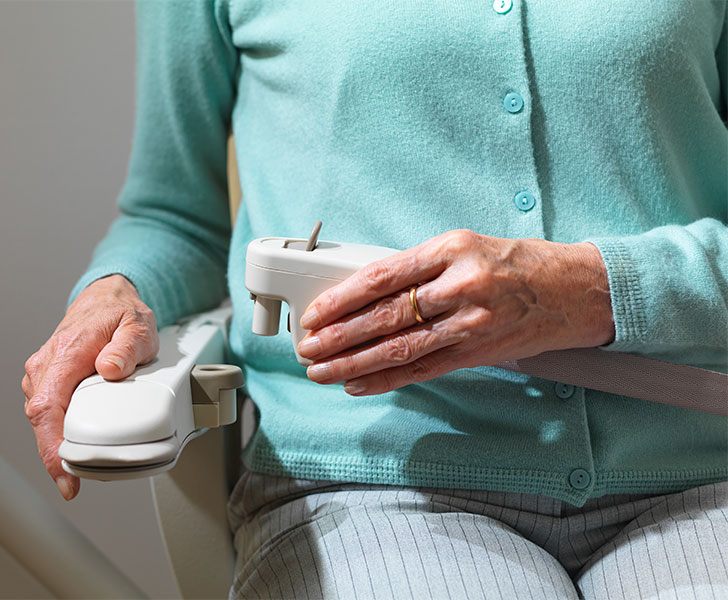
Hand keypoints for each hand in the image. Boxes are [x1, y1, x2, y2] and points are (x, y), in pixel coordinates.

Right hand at [22, 275, 157, 499]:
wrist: (105, 299)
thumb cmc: (120, 313)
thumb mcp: (138, 326)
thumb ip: (127, 348)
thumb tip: (110, 368)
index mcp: (67, 352)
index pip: (48, 407)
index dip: (51, 446)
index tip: (63, 473)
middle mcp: (47, 363)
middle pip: (40, 419)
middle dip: (54, 454)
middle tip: (74, 482)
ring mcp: (43, 371)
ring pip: (42, 416)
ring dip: (55, 442)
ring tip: (78, 465)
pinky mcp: (47, 378)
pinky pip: (47, 409)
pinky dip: (57, 429)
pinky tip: (73, 443)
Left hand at [297, 230, 613, 394]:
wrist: (573, 290)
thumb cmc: (514, 263)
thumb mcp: (464, 247)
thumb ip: (418, 269)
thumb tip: (362, 294)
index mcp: (451, 250)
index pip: (383, 277)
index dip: (342, 298)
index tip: (315, 312)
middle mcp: (460, 286)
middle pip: (386, 317)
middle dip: (339, 336)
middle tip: (307, 348)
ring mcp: (471, 323)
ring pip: (400, 348)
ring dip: (354, 363)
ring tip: (321, 370)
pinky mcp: (477, 352)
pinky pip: (424, 370)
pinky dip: (386, 379)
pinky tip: (358, 383)